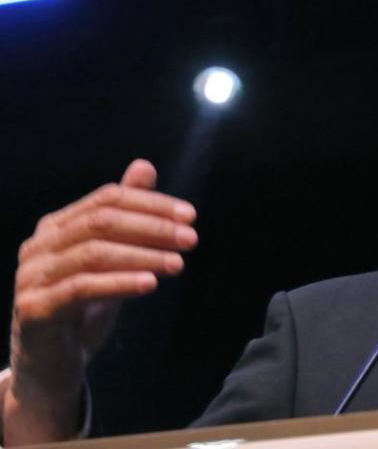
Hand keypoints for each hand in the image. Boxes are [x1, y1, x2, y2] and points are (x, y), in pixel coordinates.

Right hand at [3, 160, 197, 444]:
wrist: (52, 366)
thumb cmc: (84, 308)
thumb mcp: (112, 259)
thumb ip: (126, 217)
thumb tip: (144, 167)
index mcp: (57, 226)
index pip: (107, 199)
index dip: (151, 204)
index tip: (190, 216)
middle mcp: (39, 246)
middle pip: (101, 222)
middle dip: (152, 227)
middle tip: (191, 238)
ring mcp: (32, 277)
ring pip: (93, 253)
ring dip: (142, 255)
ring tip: (178, 263)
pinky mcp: (34, 309)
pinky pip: (80, 289)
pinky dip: (119, 283)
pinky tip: (150, 284)